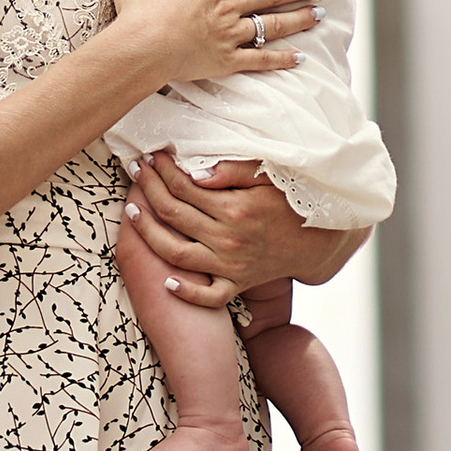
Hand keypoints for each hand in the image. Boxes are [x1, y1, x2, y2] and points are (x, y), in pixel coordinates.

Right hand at [103, 0, 321, 98]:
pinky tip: (300, 59)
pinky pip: (261, 59)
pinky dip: (282, 60)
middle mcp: (226, 4)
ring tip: (319, 13)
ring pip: (273, 24)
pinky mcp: (226, 60)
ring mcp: (229, 33)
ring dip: (299, 18)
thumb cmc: (136, 16)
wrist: (140, 47)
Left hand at [124, 148, 366, 308]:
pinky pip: (208, 295)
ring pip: (176, 254)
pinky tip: (166, 280)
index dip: (162, 169)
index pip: (184, 187)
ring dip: (148, 233)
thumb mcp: (267, 176)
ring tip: (131, 211)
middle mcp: (228, 239)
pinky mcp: (237, 283)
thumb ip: (230, 171)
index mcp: (234, 209)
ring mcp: (231, 265)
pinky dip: (186, 292)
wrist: (319, 238)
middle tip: (134, 170)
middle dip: (147, 190)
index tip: (149, 155)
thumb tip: (192, 172)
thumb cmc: (291, 199)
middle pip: (173, 215)